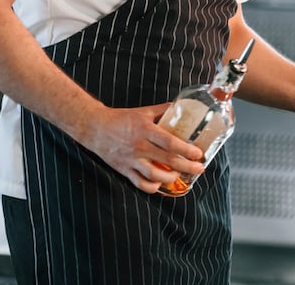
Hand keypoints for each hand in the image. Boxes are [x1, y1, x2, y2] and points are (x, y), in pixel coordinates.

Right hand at [81, 103, 206, 193]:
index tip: (198, 154)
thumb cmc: (121, 118)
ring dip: (170, 178)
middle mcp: (140, 146)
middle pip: (167, 160)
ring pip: (154, 175)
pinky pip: (139, 183)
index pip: (170, 142)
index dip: (186, 150)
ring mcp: (131, 160)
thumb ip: (162, 110)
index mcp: (146, 130)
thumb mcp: (143, 111)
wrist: (96, 128)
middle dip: (187, 166)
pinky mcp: (124, 169)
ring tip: (179, 175)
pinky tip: (159, 183)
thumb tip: (180, 108)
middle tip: (199, 169)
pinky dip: (152, 186)